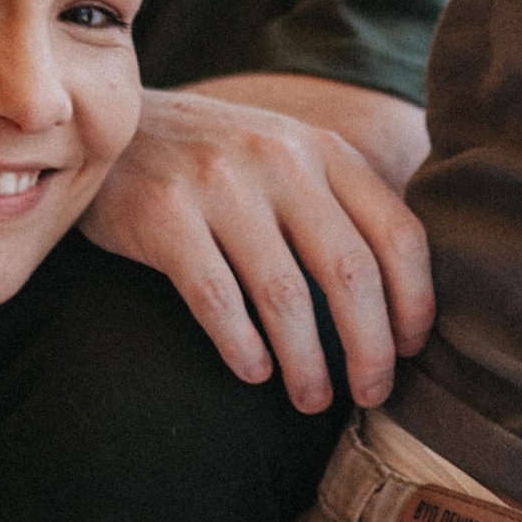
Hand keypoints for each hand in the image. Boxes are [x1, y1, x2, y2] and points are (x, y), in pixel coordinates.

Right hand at [80, 89, 432, 413]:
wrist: (106, 121)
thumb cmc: (211, 157)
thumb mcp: (287, 154)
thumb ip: (341, 201)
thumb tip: (406, 290)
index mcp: (323, 150)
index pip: (397, 233)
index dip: (415, 301)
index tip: (412, 349)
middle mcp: (279, 159)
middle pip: (349, 272)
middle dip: (370, 348)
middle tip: (372, 394)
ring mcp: (219, 184)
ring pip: (284, 296)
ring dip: (306, 363)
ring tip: (312, 400)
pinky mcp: (164, 213)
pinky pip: (215, 298)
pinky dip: (242, 346)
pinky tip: (254, 372)